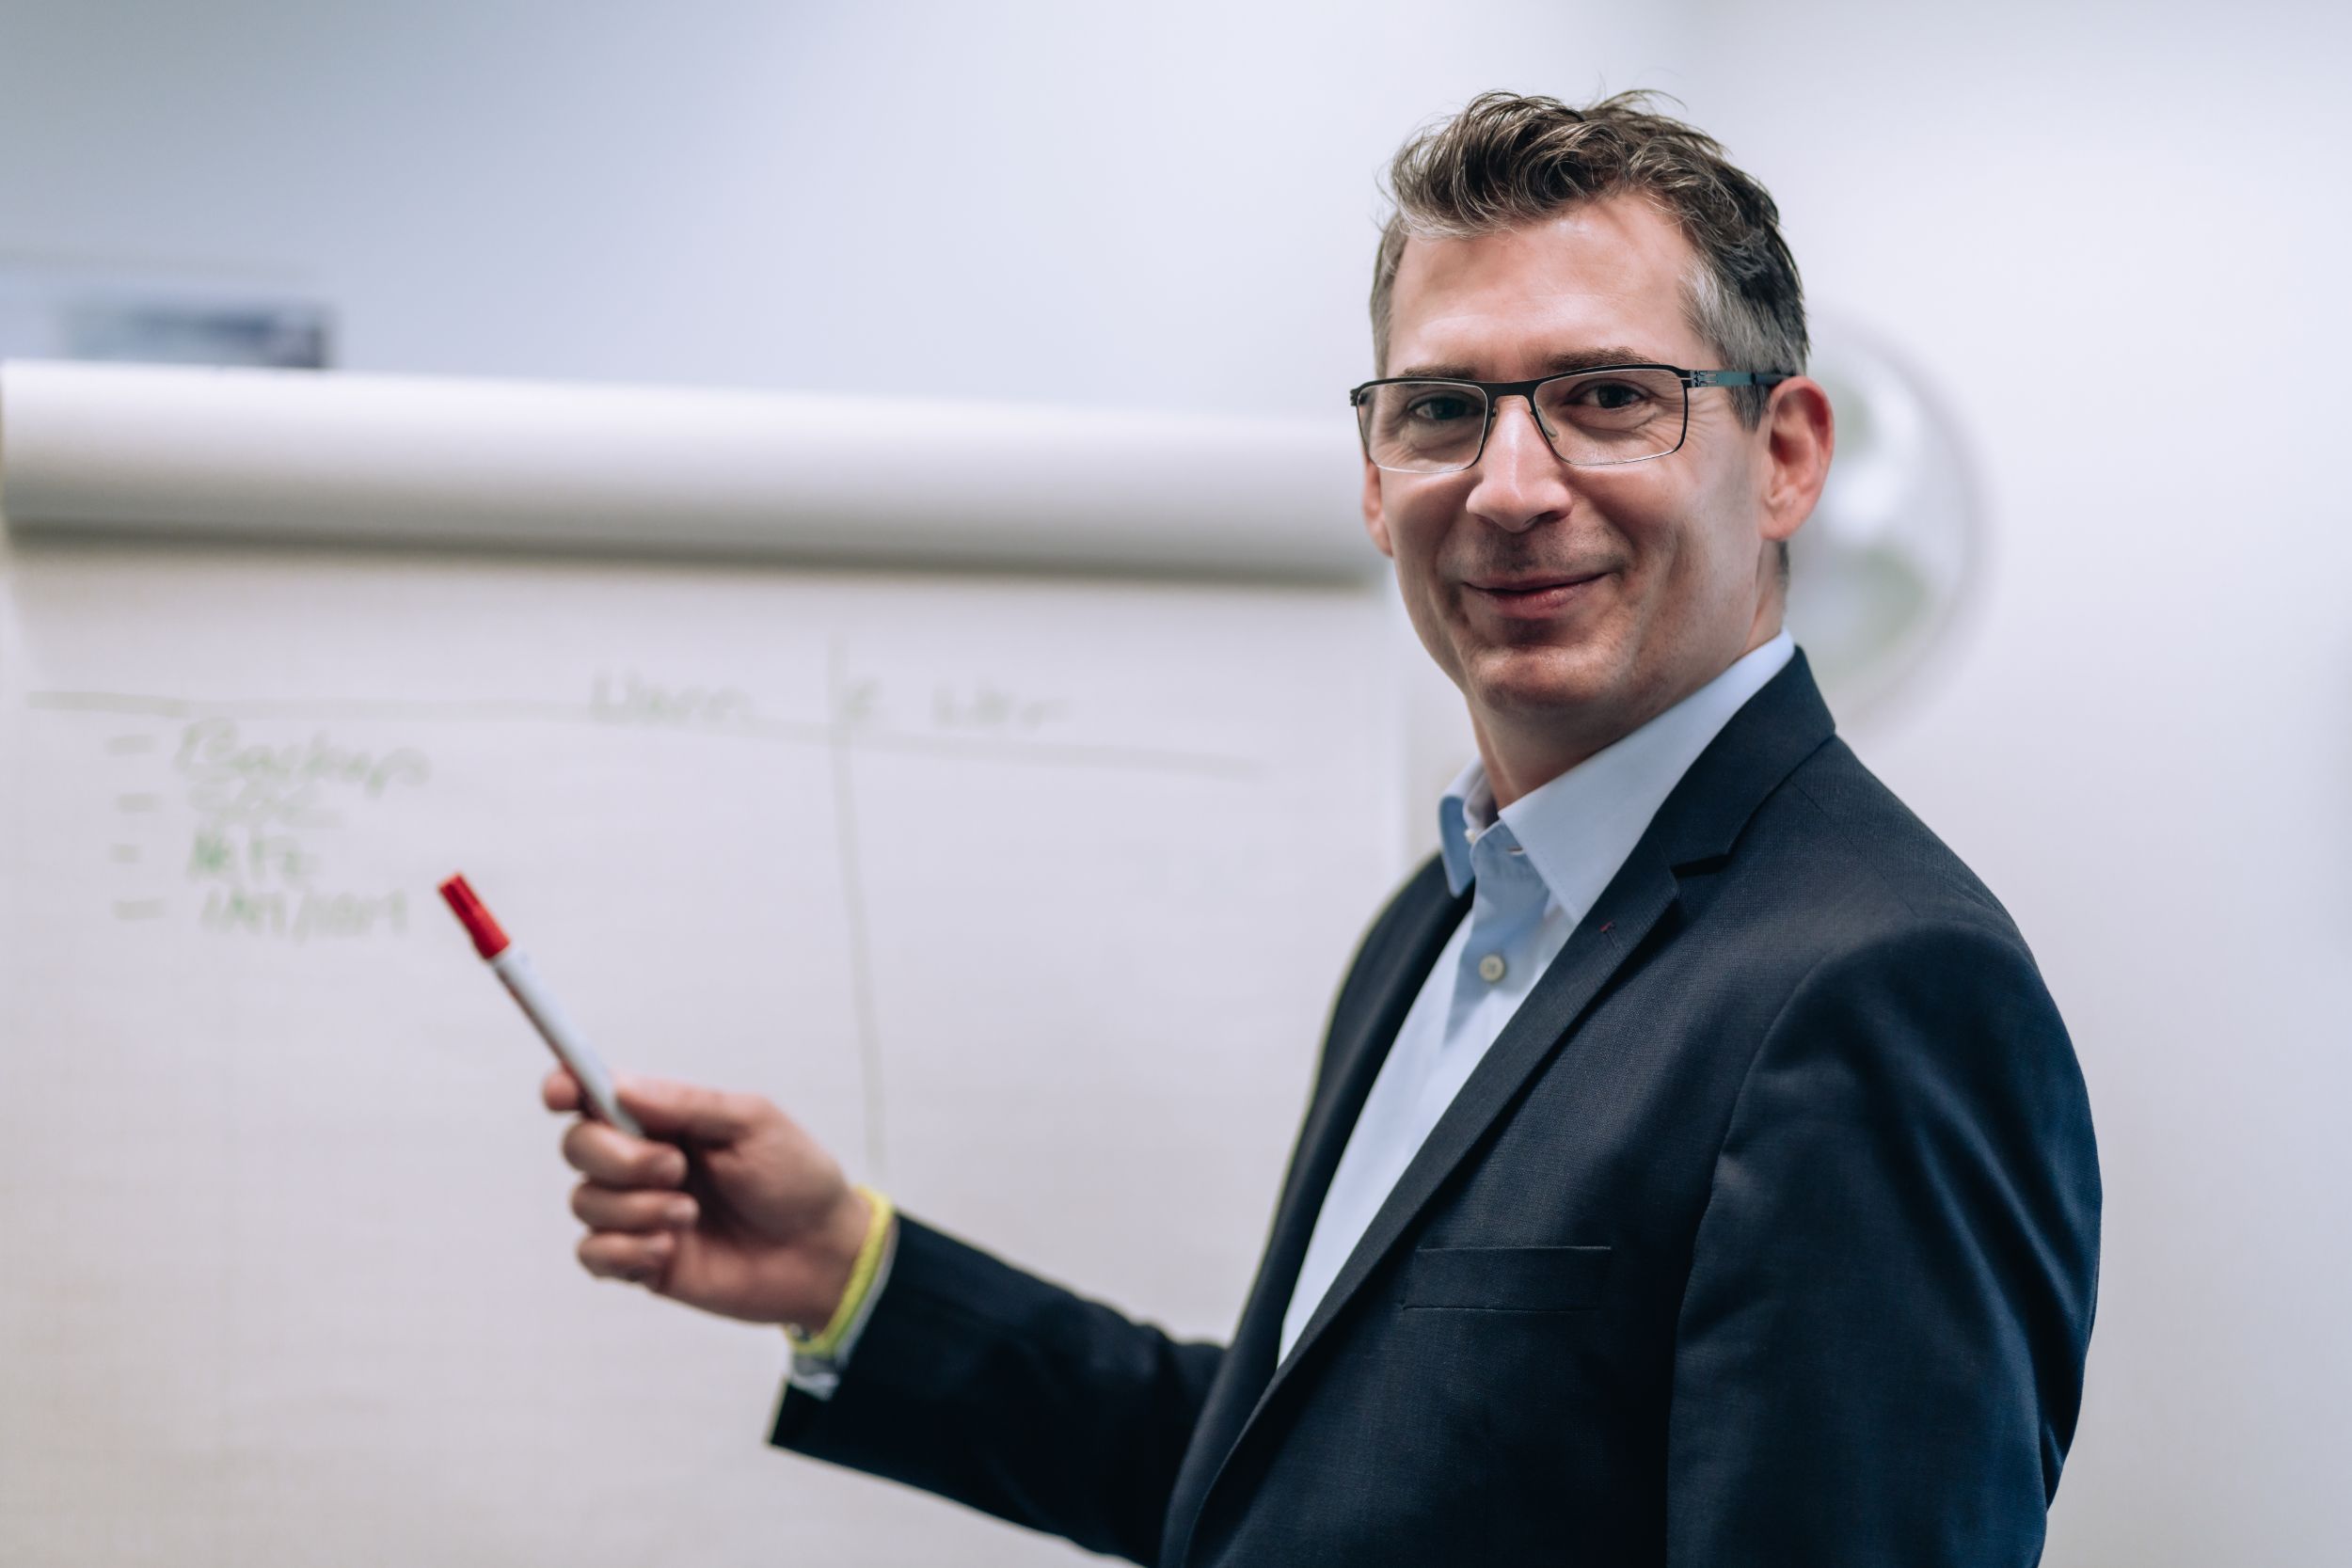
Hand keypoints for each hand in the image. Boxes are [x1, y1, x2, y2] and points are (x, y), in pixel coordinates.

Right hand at [545, 1067, 873, 1329]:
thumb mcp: (752, 1123)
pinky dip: (626, 1251)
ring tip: (691, 1215)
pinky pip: (592, 1254)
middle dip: (619, 1157)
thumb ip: (685, 1104)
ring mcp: (637, 1212)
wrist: (821, 1254)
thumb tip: (619, 1084)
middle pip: (578, 1145)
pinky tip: (669, 1251)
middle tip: (677, 1169)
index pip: (594, 1094)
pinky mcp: (638, 1261)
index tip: (562, 1092)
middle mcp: (641, 1161)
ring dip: (637, 1208)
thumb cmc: (795, 1179)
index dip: (566, 1087)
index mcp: (665, 1119)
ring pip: (584, 1202)